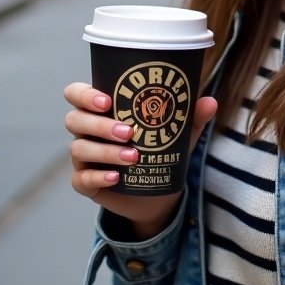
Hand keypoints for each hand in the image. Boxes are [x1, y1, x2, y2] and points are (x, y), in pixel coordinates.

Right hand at [63, 82, 217, 237]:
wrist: (157, 191)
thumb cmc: (161, 148)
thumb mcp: (178, 132)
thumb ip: (191, 116)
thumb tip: (209, 102)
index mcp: (102, 109)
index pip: (77, 93)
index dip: (85, 95)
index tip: (108, 100)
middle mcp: (86, 130)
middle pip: (74, 120)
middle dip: (99, 124)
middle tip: (129, 131)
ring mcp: (83, 158)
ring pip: (79, 148)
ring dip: (105, 151)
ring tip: (133, 156)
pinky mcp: (86, 183)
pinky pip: (81, 179)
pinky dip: (98, 176)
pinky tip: (116, 176)